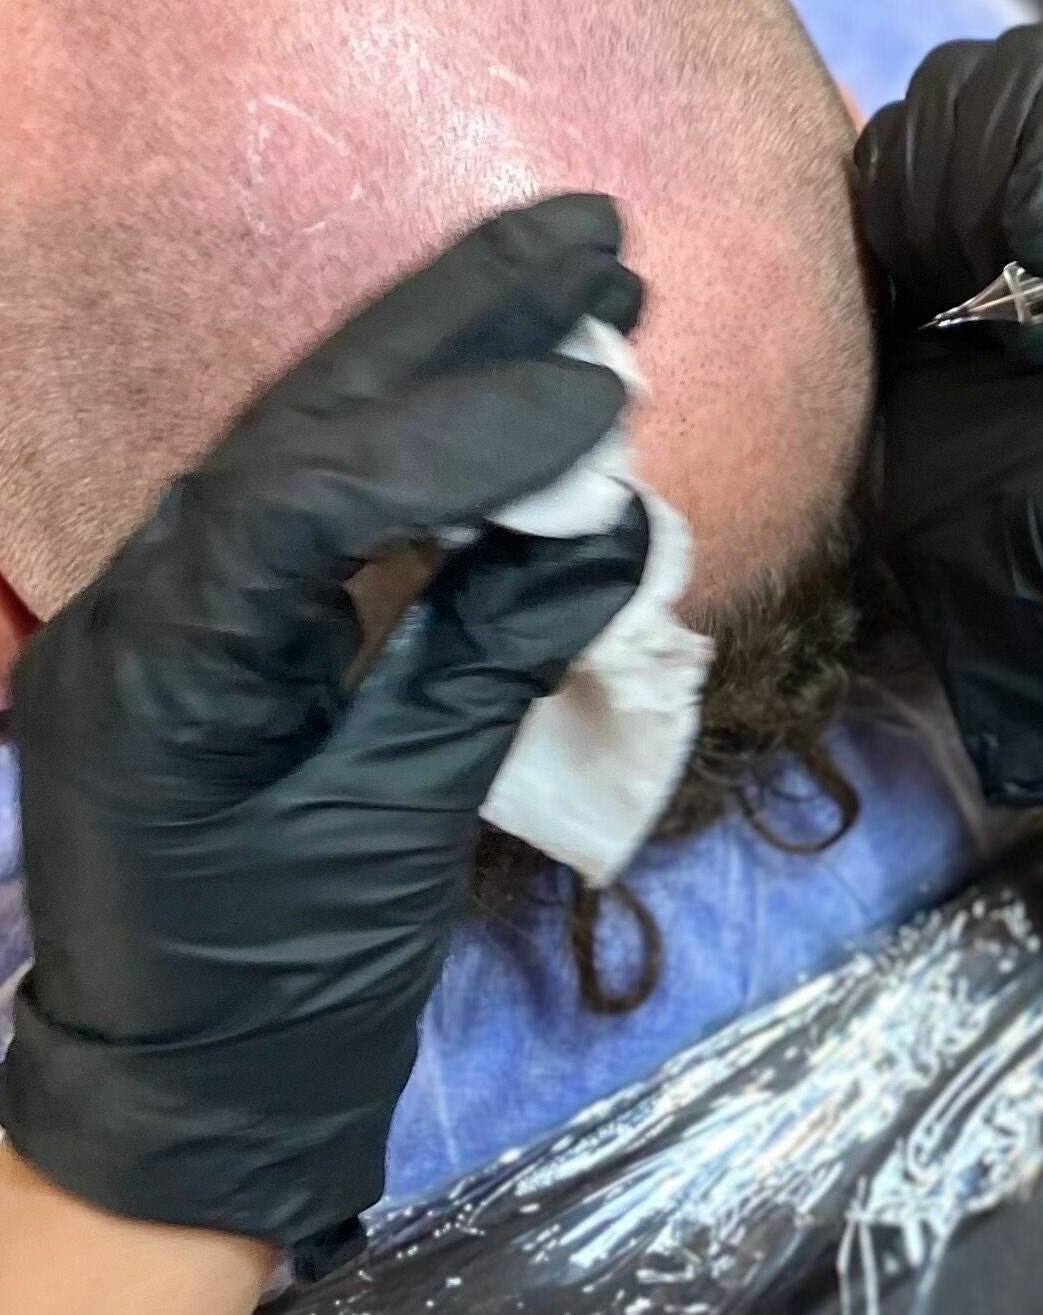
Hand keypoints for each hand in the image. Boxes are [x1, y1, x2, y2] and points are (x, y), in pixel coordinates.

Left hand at [0, 195, 646, 1268]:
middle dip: (451, 316)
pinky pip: (320, 496)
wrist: (190, 1093)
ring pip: (307, 435)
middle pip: (301, 415)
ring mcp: (169, 600)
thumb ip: (494, 656)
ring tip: (579, 276)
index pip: (302, 494)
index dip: (455, 429)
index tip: (598, 391)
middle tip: (594, 234)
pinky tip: (510, 391)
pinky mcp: (219, 618)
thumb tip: (616, 522)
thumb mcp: (398, 828)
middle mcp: (141, 598)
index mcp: (159, 663)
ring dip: (445, 352)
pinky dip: (423, 439)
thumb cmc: (288, 986)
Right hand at [856, 14, 1042, 804]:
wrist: (1020, 580)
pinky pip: (891, 132)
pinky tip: (933, 295)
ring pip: (959, 83)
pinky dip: (894, 210)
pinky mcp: (934, 201)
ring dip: (952, 203)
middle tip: (1021, 307)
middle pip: (1041, 59)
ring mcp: (1024, 167)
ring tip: (989, 315)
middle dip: (1009, 175)